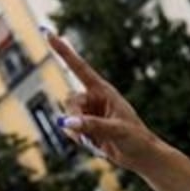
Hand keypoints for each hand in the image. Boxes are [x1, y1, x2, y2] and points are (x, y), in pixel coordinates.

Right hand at [45, 32, 159, 170]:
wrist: (141, 156)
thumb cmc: (136, 139)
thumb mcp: (116, 130)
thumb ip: (92, 125)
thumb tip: (66, 122)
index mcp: (103, 90)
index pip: (79, 67)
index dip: (63, 51)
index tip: (48, 33)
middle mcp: (94, 98)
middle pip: (70, 100)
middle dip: (74, 117)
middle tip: (85, 132)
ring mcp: (89, 112)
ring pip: (68, 116)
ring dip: (76, 131)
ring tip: (94, 141)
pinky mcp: (86, 126)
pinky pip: (70, 128)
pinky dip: (77, 137)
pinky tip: (92, 145)